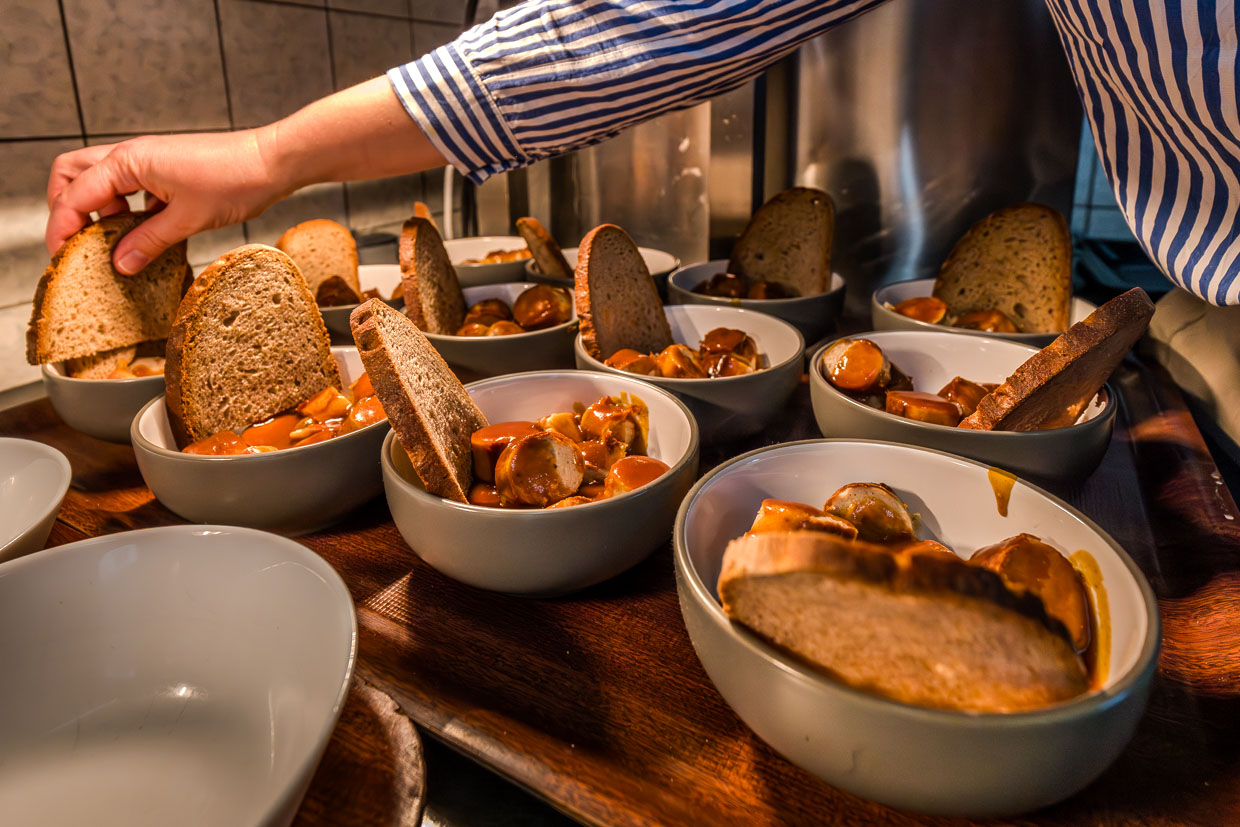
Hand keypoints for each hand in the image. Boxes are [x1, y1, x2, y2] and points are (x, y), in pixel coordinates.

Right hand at [45, 129, 288, 273]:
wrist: (272, 161)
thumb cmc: (235, 180)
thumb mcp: (188, 220)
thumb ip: (149, 242)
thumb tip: (120, 264)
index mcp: (128, 161)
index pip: (74, 195)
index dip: (62, 227)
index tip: (61, 256)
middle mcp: (131, 155)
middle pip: (72, 174)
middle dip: (66, 208)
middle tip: (77, 243)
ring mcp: (147, 159)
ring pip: (100, 180)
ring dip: (98, 209)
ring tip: (113, 243)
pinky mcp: (165, 168)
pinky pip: (130, 186)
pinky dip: (125, 208)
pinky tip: (142, 232)